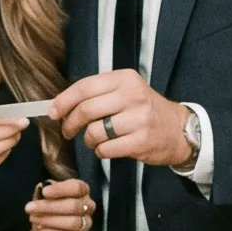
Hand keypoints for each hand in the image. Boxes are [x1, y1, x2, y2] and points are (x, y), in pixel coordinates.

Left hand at [26, 178, 94, 230]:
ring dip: (49, 220)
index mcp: (82, 191)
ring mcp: (86, 223)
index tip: (44, 192)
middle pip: (74, 206)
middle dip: (49, 207)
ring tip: (33, 218)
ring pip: (72, 223)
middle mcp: (88, 206)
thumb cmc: (49, 205)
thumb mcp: (45, 194)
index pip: (78, 187)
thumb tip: (41, 189)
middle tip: (30, 208)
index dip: (61, 189)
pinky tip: (40, 228)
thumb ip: (45, 190)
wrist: (48, 228)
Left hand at [52, 69, 194, 167]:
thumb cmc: (145, 110)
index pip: (84, 87)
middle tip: (68, 131)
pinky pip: (106, 149)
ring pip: (94, 132)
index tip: (53, 112)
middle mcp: (132, 96)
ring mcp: (138, 119)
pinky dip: (100, 151)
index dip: (63, 101)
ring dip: (88, 140)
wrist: (178, 129)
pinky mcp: (141, 141)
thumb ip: (97, 94)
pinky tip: (107, 148)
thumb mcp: (126, 91)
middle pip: (86, 110)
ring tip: (93, 140)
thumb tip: (60, 106)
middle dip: (70, 123)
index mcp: (125, 79)